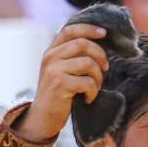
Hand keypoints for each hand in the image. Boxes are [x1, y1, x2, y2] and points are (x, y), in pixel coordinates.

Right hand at [13, 23, 108, 142]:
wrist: (42, 118)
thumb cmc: (58, 94)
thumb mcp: (61, 70)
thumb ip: (72, 56)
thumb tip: (99, 44)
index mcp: (51, 51)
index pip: (70, 30)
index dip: (89, 28)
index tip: (104, 33)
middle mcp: (50, 57)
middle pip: (83, 44)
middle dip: (100, 55)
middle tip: (105, 68)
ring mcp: (54, 70)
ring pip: (88, 63)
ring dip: (98, 77)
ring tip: (94, 87)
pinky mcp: (59, 84)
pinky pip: (87, 82)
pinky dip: (93, 92)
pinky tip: (87, 98)